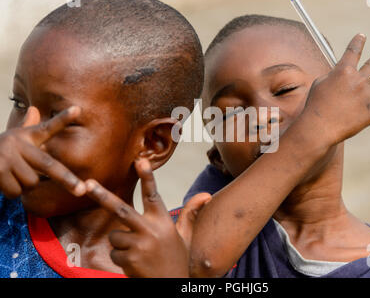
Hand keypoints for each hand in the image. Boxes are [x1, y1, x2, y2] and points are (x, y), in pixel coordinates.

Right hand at [0, 106, 85, 198]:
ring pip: (31, 183)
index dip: (63, 119)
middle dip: (67, 180)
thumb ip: (27, 127)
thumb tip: (33, 109)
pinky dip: (12, 191)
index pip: (48, 127)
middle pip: (49, 165)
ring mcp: (7, 156)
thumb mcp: (13, 137)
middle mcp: (18, 143)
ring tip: (11, 174)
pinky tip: (2, 181)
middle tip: (81, 191)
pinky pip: (16, 191)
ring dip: (24, 185)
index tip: (78, 109)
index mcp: (27, 135)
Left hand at [85, 158, 210, 277]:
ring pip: (115, 236)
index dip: (147, 176)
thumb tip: (206, 195)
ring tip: (138, 252)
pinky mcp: (130, 260)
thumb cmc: (178, 259)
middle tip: (87, 184)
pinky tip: (135, 264)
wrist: (172, 285)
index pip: (153, 194)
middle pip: (121, 209)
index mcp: (163, 221)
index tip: (140, 160)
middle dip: (101, 195)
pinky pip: (114, 253)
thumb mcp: (185, 236)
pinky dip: (121, 258)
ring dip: (121, 243)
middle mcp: (150, 230)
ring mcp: (139, 246)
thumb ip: (190, 213)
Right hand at [303, 34, 369, 144]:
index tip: (362, 36)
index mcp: (343, 71)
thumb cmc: (316, 105)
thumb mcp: (319, 84)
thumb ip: (333, 75)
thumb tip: (344, 72)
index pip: (353, 51)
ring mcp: (368, 96)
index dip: (358, 42)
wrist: (320, 127)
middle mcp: (359, 81)